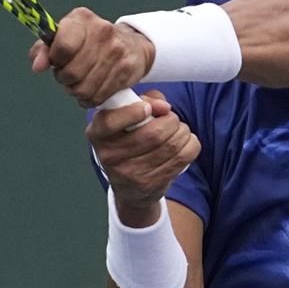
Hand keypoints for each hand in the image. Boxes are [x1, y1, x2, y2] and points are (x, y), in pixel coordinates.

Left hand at [29, 7, 154, 106]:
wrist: (132, 45)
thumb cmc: (90, 41)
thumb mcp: (65, 36)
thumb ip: (44, 49)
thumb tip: (38, 66)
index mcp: (82, 19)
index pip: (63, 46)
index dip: (54, 60)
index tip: (56, 61)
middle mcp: (102, 31)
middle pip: (71, 73)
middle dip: (64, 78)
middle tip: (67, 74)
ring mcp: (117, 51)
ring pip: (83, 89)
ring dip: (76, 91)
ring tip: (79, 82)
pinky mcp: (127, 70)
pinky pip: (98, 97)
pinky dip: (90, 99)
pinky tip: (92, 89)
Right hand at [87, 90, 200, 226]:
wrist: (129, 186)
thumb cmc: (128, 140)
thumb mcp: (125, 117)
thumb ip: (143, 100)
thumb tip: (163, 105)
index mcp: (98, 134)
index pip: (110, 122)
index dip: (133, 112)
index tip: (147, 108)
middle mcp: (110, 155)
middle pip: (153, 133)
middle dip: (171, 120)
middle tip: (171, 119)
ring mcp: (130, 173)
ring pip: (171, 145)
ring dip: (182, 132)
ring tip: (179, 130)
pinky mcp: (151, 184)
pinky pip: (183, 158)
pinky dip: (190, 144)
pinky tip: (184, 143)